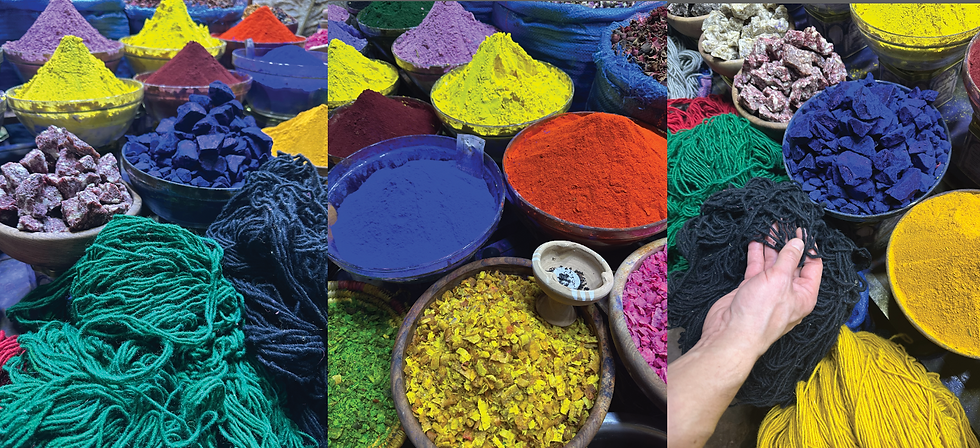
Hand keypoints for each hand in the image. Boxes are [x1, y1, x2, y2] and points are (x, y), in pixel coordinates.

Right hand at [697, 228, 821, 357]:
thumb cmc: (760, 314)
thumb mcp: (779, 280)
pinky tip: (756, 241)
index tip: (802, 230)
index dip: (808, 247)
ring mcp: (769, 291)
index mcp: (804, 294)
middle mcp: (788, 292)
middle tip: (784, 224)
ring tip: (769, 227)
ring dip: (771, 246)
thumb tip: (798, 243)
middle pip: (792, 263)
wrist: (731, 333)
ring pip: (772, 264)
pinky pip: (756, 268)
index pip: (812, 266)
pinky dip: (756, 254)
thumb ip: (788, 258)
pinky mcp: (751, 289)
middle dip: (788, 243)